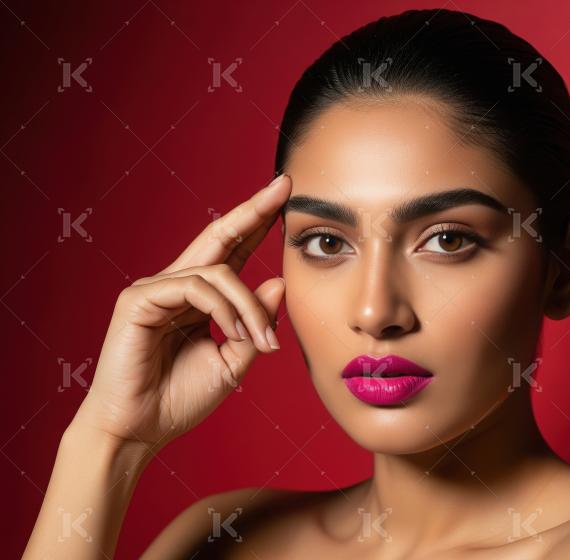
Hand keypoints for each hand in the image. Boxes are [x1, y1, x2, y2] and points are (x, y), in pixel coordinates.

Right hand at [72, 174, 291, 450]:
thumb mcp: (233, 361)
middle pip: (219, 236)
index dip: (257, 223)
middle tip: (283, 186)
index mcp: (200, 298)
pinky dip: (225, 310)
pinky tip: (236, 335)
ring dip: (249, 307)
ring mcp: (155, 289)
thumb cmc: (180, 399)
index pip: (233, 250)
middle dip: (254, 210)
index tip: (284, 196)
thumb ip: (256, 323)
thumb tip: (279, 282)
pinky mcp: (139, 299)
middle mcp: (177, 285)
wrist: (139, 430)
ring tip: (262, 342)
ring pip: (218, 272)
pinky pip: (196, 288)